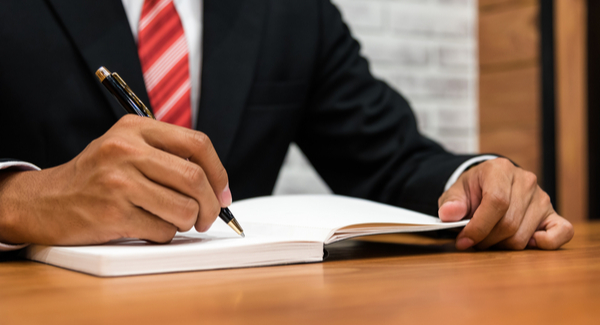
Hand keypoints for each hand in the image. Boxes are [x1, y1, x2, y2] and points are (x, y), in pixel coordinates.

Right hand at [0, 115, 230, 245]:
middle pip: (195, 178)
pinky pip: (163, 230)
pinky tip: (148, 226)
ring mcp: (119, 182)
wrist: (46, 201)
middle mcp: (126, 150)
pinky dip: (165, 234)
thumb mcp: (127, 147)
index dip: (219, 172)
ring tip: (176, 220)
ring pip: (184, 208)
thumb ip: (168, 155)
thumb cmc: (97, 176)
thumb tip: (218, 186)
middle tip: (210, 217)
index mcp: (136, 128)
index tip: (222, 192)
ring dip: (188, 222)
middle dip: (212, 205)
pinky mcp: (113, 213)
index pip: (197, 144)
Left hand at [438, 158, 573, 249]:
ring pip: (524, 235)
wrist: (489, 184)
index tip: (464, 241)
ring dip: (503, 245)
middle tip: (473, 242)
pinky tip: (525, 243)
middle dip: (487, 239)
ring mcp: (542, 197)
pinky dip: (545, 243)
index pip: (496, 202)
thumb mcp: (455, 192)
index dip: (479, 226)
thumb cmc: (472, 190)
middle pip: (509, 223)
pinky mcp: (553, 213)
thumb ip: (451, 203)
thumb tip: (449, 214)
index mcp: (499, 170)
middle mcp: (525, 181)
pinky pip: (561, 232)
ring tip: (489, 239)